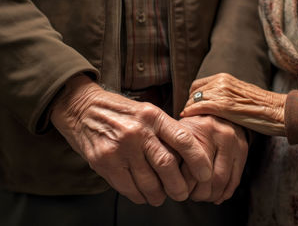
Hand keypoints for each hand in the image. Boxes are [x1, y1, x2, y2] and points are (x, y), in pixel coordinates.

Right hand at [50, 75, 211, 205]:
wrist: (81, 109)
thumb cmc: (119, 112)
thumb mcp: (146, 111)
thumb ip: (165, 131)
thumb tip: (188, 157)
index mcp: (153, 116)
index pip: (184, 139)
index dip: (199, 160)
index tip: (206, 175)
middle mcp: (138, 131)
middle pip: (167, 166)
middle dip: (179, 187)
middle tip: (182, 194)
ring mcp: (120, 147)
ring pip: (149, 183)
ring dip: (159, 195)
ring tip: (160, 196)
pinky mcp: (104, 162)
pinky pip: (128, 189)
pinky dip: (139, 197)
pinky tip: (142, 195)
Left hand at [179, 115, 247, 203]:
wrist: (216, 110)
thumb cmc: (193, 126)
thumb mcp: (179, 134)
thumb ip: (173, 153)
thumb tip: (166, 181)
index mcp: (200, 131)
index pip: (191, 169)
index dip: (183, 185)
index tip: (177, 190)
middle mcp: (220, 135)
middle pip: (209, 177)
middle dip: (199, 193)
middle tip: (190, 196)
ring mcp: (234, 143)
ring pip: (223, 181)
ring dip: (211, 195)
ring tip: (202, 195)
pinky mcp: (243, 149)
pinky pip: (235, 179)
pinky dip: (224, 192)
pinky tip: (215, 195)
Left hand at [181, 73, 286, 135]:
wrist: (279, 111)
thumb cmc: (263, 107)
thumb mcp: (240, 95)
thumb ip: (226, 95)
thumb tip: (214, 105)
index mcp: (225, 77)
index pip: (198, 85)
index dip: (192, 97)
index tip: (192, 108)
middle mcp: (222, 81)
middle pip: (194, 92)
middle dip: (189, 104)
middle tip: (188, 116)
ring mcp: (222, 92)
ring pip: (194, 99)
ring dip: (188, 110)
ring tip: (187, 121)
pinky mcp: (224, 105)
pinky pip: (200, 106)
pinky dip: (190, 111)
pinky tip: (186, 117)